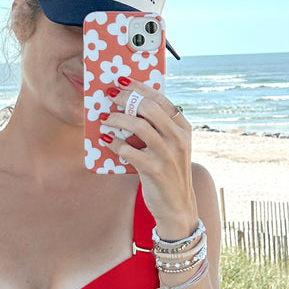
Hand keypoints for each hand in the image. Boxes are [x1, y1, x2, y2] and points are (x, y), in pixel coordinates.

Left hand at [101, 80, 196, 237]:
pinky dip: (114, 143)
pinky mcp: (154, 170)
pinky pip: (128, 150)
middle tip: (110, 97)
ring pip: (138, 125)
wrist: (177, 207)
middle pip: (148, 108)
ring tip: (105, 118)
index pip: (161, 99)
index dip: (139, 87)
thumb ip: (160, 129)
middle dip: (125, 98)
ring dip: (117, 119)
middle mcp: (178, 139)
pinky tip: (107, 141)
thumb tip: (131, 107)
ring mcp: (167, 154)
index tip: (122, 80)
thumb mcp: (173, 148)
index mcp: (184, 129)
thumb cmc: (170, 173)